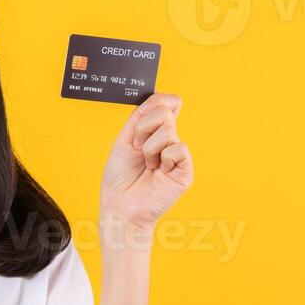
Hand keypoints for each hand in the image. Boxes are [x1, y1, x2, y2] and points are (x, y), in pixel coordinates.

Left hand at [98, 92, 193, 244]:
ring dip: (149, 148)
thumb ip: (139, 117)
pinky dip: (163, 158)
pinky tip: (158, 171)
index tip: (141, 117)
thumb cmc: (119, 178)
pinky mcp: (185, 170)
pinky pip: (178, 149)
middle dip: (142, 129)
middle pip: (163, 112)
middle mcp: (167, 141)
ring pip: (168, 130)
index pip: (164, 103)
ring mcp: (177, 155)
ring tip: (147, 164)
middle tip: (137, 149)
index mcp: (153, 133)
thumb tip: (160, 98)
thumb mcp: (124, 140)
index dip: (156, 103)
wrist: (120, 206)